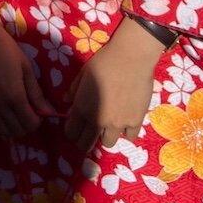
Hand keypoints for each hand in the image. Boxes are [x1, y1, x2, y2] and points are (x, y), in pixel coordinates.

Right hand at [0, 8, 54, 136]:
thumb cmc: (5, 47)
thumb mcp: (25, 67)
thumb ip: (36, 92)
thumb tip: (48, 111)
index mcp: (14, 97)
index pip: (29, 125)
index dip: (37, 121)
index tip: (39, 111)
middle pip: (15, 131)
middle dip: (25, 125)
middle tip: (28, 111)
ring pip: (0, 129)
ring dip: (11, 125)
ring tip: (14, 110)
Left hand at [63, 15, 164, 154]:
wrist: (131, 58)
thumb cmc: (104, 62)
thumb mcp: (84, 73)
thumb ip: (74, 90)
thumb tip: (66, 101)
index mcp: (82, 109)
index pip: (71, 134)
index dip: (72, 133)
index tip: (76, 129)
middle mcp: (98, 121)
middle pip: (87, 145)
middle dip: (86, 142)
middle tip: (91, 133)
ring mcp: (118, 124)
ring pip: (109, 143)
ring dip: (107, 135)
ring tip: (110, 125)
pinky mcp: (135, 121)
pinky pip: (129, 136)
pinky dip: (127, 130)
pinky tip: (126, 119)